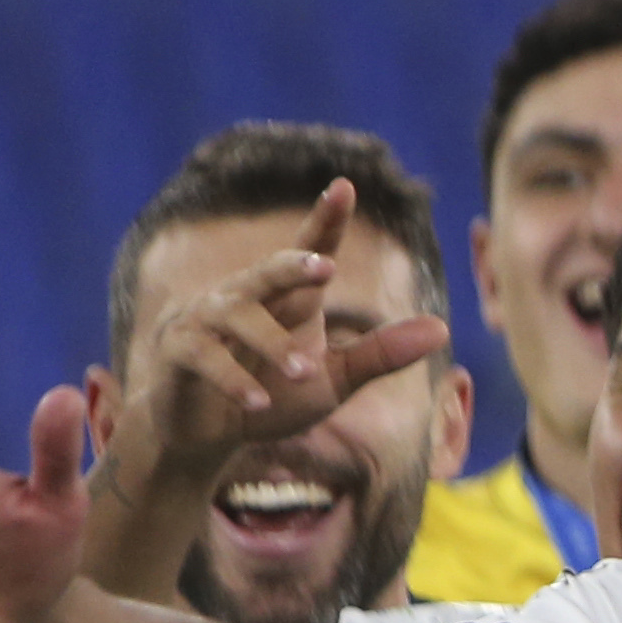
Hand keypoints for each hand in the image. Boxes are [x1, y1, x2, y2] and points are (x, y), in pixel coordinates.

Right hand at [103, 178, 455, 490]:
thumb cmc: (275, 398)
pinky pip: (204, 357)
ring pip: (238, 316)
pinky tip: (259, 401)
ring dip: (272, 344)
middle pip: (269, 271)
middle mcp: (246, 298)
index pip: (309, 251)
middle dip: (294, 265)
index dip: (326, 219)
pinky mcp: (178, 351)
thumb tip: (443, 328)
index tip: (345, 186)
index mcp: (288, 299)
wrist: (210, 436)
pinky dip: (233, 379)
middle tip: (326, 267)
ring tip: (304, 372)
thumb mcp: (335, 380)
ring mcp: (206, 320)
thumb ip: (382, 354)